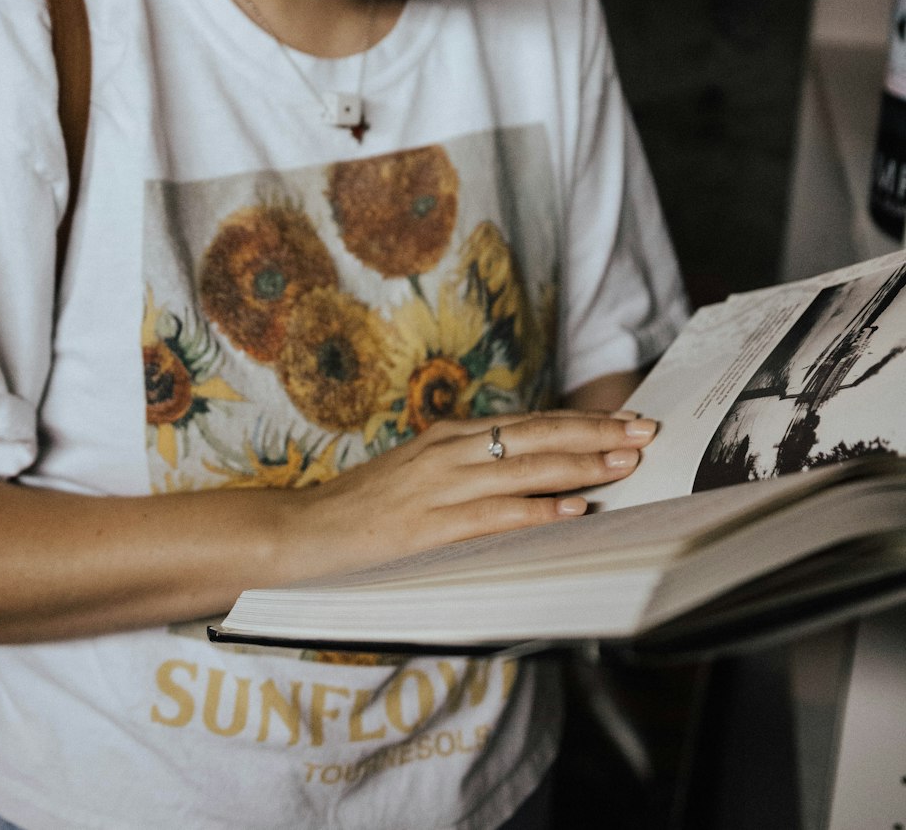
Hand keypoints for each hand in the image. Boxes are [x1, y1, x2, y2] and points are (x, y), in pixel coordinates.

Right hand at [280, 409, 655, 581]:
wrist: (304, 530)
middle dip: (597, 434)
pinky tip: (574, 510)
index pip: (530, 422)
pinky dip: (540, 510)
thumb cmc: (365, 507)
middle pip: (538, 435)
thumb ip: (468, 467)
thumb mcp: (420, 473)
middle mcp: (451, 451)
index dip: (582, 421)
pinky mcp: (432, 526)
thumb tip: (526, 468)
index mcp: (450, 435)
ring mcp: (442, 486)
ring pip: (526, 468)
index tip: (628, 421)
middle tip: (647, 433)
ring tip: (626, 464)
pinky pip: (499, 514)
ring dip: (582, 465)